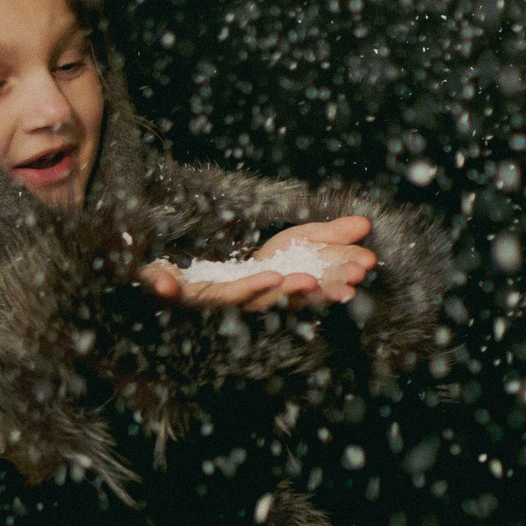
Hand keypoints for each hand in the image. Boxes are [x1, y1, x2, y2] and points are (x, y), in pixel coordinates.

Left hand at [139, 215, 375, 311]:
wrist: (196, 284)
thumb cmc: (257, 267)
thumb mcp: (301, 243)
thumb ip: (331, 237)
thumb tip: (365, 223)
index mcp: (284, 293)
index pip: (313, 291)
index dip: (333, 285)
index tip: (357, 274)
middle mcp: (254, 302)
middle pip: (280, 301)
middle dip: (299, 292)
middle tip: (315, 280)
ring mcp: (219, 301)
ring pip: (237, 300)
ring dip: (256, 291)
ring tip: (276, 277)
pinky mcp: (183, 295)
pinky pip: (174, 292)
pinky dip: (166, 288)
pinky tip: (160, 281)